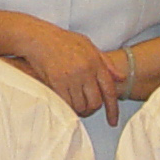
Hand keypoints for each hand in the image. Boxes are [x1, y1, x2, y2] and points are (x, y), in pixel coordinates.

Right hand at [0, 14, 125, 118]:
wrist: (39, 38)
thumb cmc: (62, 40)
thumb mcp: (88, 45)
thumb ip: (106, 63)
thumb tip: (120, 78)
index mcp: (95, 62)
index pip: (109, 90)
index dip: (113, 109)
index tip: (113, 121)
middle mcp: (85, 71)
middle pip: (96, 102)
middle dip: (93, 110)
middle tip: (87, 110)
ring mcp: (71, 77)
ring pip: (81, 106)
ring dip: (79, 110)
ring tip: (76, 106)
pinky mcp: (57, 83)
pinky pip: (66, 104)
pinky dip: (67, 108)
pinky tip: (66, 105)